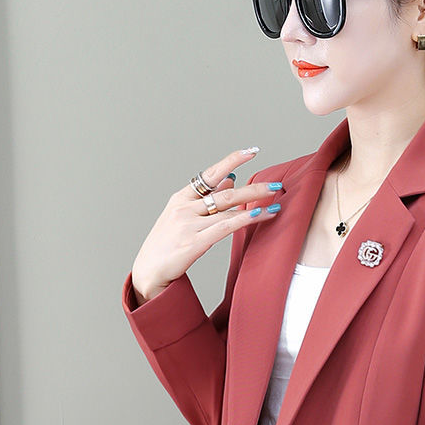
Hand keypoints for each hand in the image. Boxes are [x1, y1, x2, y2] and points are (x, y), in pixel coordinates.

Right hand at [131, 147, 284, 303]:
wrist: (147, 273)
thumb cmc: (166, 245)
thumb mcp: (182, 216)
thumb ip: (206, 199)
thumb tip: (230, 180)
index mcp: (180, 199)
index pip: (210, 174)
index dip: (231, 161)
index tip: (251, 152)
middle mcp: (184, 208)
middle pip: (225, 193)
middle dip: (253, 188)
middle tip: (275, 184)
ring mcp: (188, 225)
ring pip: (228, 210)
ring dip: (256, 205)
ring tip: (276, 203)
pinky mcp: (193, 243)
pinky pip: (225, 227)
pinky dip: (245, 219)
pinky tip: (260, 215)